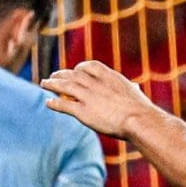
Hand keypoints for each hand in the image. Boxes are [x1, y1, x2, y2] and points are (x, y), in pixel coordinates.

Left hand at [42, 61, 156, 138]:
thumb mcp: (135, 94)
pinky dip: (54, 103)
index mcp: (110, 77)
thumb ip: (131, 89)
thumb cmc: (141, 110)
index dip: (79, 67)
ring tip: (44, 83)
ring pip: (64, 86)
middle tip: (53, 75)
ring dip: (52, 84)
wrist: (138, 120)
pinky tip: (48, 102)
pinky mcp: (83, 112)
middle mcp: (96, 84)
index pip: (89, 66)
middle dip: (61, 74)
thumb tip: (135, 87)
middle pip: (73, 74)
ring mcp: (88, 97)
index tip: (74, 70)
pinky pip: (64, 105)